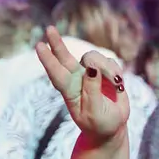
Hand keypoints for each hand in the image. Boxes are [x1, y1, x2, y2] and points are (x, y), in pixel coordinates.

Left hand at [35, 26, 129, 143]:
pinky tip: (118, 85)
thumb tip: (91, 66)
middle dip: (57, 43)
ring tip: (116, 84)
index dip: (48, 60)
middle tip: (49, 29)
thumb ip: (92, 90)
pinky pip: (111, 62)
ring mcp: (91, 75)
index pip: (57, 74)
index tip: (39, 45)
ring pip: (95, 58)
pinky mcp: (105, 72)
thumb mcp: (94, 112)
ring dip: (106, 68)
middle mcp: (77, 80)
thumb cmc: (99, 124)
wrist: (112, 129)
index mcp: (70, 92)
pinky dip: (116, 72)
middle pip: (65, 58)